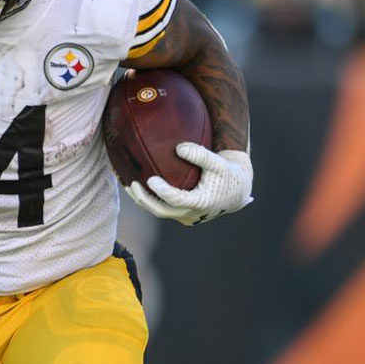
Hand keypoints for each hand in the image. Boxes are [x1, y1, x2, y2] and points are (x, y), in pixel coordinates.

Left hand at [125, 144, 252, 225]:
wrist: (237, 191)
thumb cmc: (227, 174)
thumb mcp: (219, 162)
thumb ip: (200, 155)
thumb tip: (179, 147)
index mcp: (201, 202)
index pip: (177, 200)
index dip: (163, 191)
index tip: (150, 179)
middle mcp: (191, 213)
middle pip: (161, 211)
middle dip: (144, 199)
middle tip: (132, 184)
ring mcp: (185, 216)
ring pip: (159, 211)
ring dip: (142, 200)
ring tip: (128, 185)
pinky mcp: (180, 214)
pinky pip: (162, 208)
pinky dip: (149, 199)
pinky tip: (136, 185)